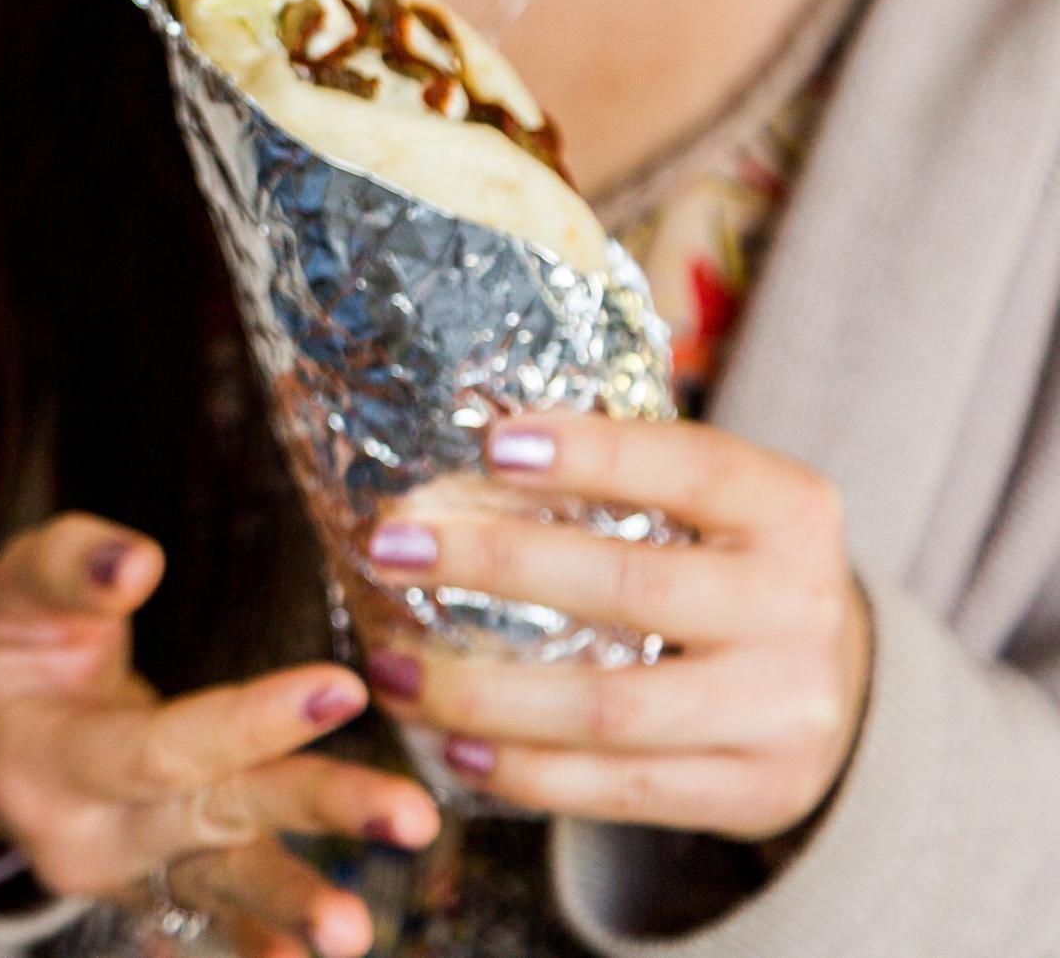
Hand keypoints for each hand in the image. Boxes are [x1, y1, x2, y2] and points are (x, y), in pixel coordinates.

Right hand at [0, 514, 438, 957]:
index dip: (250, 721)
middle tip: (411, 816)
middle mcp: (84, 833)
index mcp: (45, 758)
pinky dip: (261, 938)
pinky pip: (213, 917)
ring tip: (360, 931)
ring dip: (295, 904)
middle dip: (315, 812)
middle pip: (213, 819)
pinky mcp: (154, 889)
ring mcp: (122, 872)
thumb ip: (70, 568)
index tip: (342, 687)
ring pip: (222, 882)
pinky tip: (311, 955)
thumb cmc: (11, 642)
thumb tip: (137, 563)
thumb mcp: (14, 587)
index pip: (161, 747)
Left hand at [360, 412, 867, 839]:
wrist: (842, 697)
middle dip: (496, 563)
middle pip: (631, 587)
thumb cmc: (732, 576)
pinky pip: (619, 789)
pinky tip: (452, 745)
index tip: (494, 441)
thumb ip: (629, 481)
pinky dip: (523, 770)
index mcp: (792, 513)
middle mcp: (799, 608)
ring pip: (610, 707)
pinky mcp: (755, 792)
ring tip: (393, 670)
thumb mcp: (719, 512)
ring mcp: (785, 711)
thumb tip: (475, 439)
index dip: (596, 453)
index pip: (694, 467)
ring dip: (482, 691)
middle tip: (390, 544)